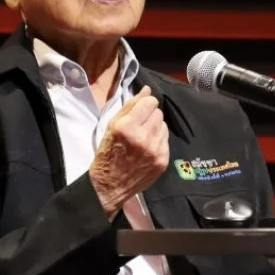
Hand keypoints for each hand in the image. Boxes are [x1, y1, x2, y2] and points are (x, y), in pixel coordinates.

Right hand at [90, 86, 168, 216]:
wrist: (110, 185)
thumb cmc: (107, 152)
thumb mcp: (112, 126)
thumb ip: (130, 106)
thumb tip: (147, 90)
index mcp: (127, 127)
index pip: (150, 102)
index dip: (145, 104)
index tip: (140, 110)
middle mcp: (143, 137)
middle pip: (158, 112)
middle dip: (149, 116)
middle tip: (139, 126)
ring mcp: (155, 150)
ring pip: (164, 125)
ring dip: (155, 128)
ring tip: (142, 137)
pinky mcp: (163, 160)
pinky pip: (166, 139)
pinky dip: (158, 140)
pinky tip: (147, 148)